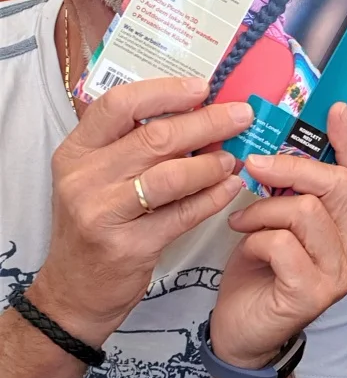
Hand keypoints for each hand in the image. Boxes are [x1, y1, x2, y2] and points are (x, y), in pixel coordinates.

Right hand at [30, 77, 253, 346]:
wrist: (74, 290)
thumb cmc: (97, 223)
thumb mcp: (97, 177)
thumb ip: (130, 144)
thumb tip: (194, 109)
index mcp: (76, 151)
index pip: (119, 104)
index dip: (165, 92)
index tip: (203, 87)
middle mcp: (84, 178)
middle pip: (155, 137)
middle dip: (207, 123)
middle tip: (242, 116)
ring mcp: (103, 213)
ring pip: (171, 175)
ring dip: (211, 163)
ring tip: (234, 159)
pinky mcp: (128, 246)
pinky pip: (181, 215)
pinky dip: (212, 199)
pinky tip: (231, 188)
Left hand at [211, 104, 346, 369]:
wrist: (241, 334)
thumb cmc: (259, 272)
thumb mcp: (278, 222)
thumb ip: (292, 191)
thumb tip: (282, 145)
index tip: (334, 110)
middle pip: (338, 186)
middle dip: (292, 168)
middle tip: (255, 164)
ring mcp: (338, 275)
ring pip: (306, 212)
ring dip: (264, 209)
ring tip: (242, 220)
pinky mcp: (312, 295)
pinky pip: (282, 245)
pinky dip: (255, 238)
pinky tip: (244, 248)